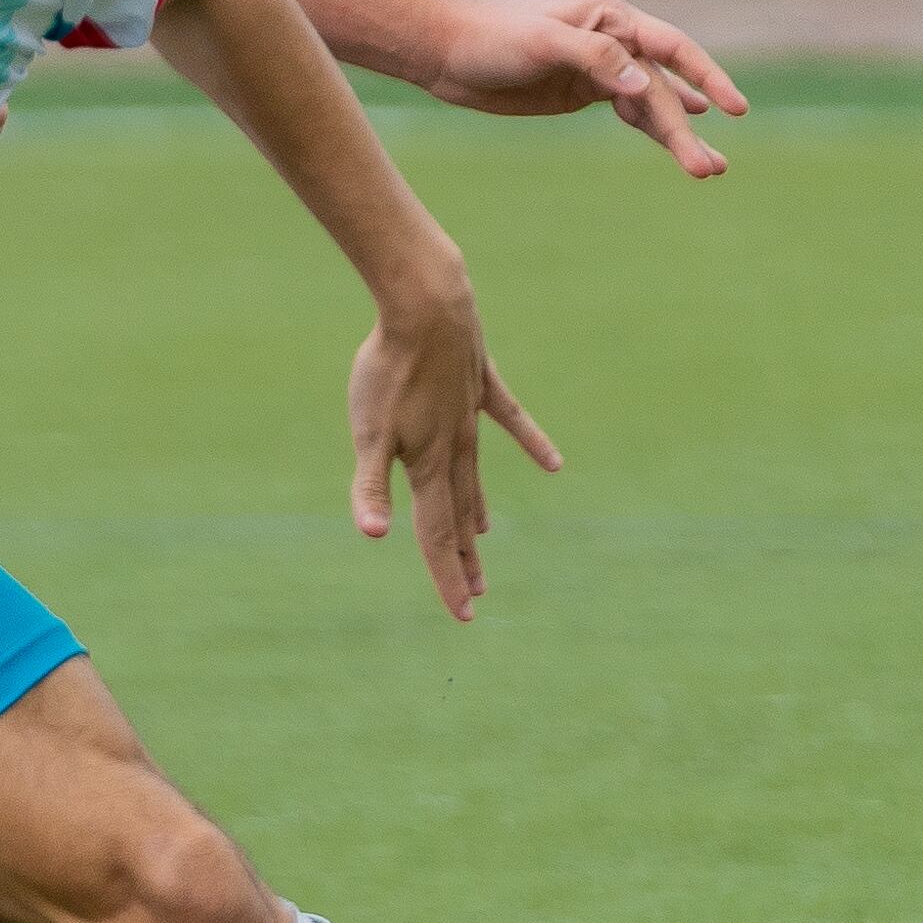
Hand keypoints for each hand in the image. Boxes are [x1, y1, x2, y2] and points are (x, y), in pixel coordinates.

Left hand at [348, 279, 562, 621]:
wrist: (426, 308)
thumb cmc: (390, 370)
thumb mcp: (369, 433)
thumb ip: (371, 487)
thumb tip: (374, 537)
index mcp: (426, 465)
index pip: (435, 535)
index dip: (445, 577)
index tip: (462, 614)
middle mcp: (454, 448)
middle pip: (456, 515)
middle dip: (459, 559)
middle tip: (472, 596)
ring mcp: (471, 417)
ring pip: (474, 476)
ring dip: (476, 512)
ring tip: (481, 541)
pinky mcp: (481, 385)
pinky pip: (510, 421)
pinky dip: (530, 443)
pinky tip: (552, 465)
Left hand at [425, 0, 746, 179]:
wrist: (446, 52)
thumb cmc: (492, 38)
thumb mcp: (542, 42)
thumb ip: (594, 58)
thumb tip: (644, 83)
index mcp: (610, 17)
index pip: (671, 48)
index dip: (706, 77)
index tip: (734, 108)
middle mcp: (614, 39)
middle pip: (663, 87)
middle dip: (686, 129)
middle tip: (712, 170)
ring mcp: (600, 68)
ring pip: (650, 104)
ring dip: (677, 135)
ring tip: (708, 170)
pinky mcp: (583, 91)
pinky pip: (629, 111)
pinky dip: (655, 126)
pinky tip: (682, 136)